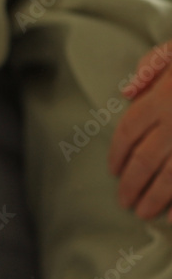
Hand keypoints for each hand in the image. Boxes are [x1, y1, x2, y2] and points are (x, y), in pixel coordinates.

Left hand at [109, 42, 171, 220]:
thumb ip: (152, 66)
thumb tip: (126, 92)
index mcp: (163, 98)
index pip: (129, 131)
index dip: (118, 153)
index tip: (114, 170)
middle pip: (145, 160)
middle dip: (132, 184)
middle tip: (125, 201)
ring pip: (171, 178)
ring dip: (155, 199)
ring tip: (144, 213)